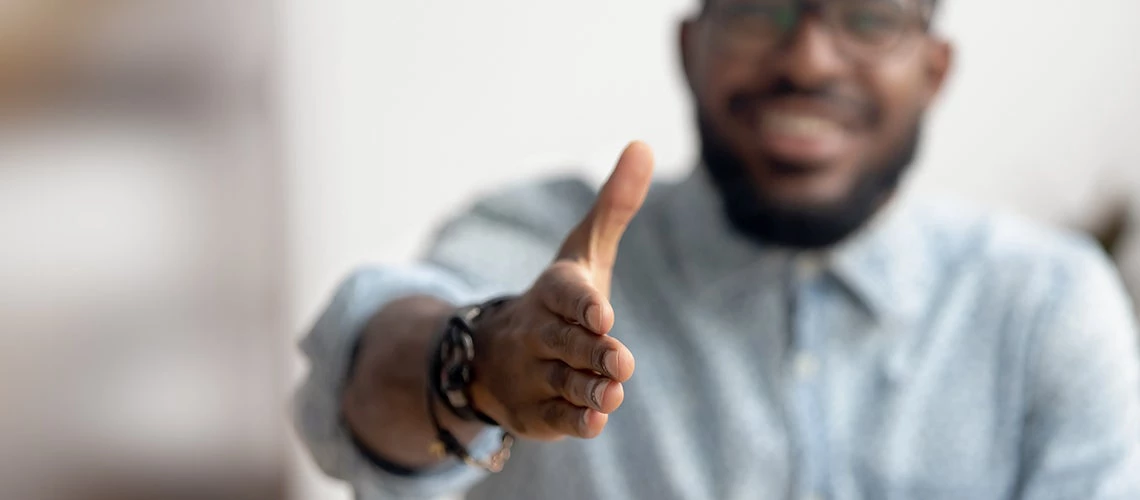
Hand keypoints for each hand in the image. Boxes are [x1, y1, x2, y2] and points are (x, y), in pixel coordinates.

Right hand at [468, 141, 653, 440]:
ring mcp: (533, 373)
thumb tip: (643, 144)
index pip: (566, 294)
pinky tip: (595, 421)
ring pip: (563, 381)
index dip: (583, 305)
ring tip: (613, 392)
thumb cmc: (558, 299)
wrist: (493, 355)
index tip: (603, 315)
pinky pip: (555, 417)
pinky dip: (574, 420)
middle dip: (591, 352)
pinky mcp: (535, 412)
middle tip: (619, 360)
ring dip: (589, 388)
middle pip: (566, 342)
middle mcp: (538, 332)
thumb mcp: (583, 253)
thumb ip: (615, 205)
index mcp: (553, 292)